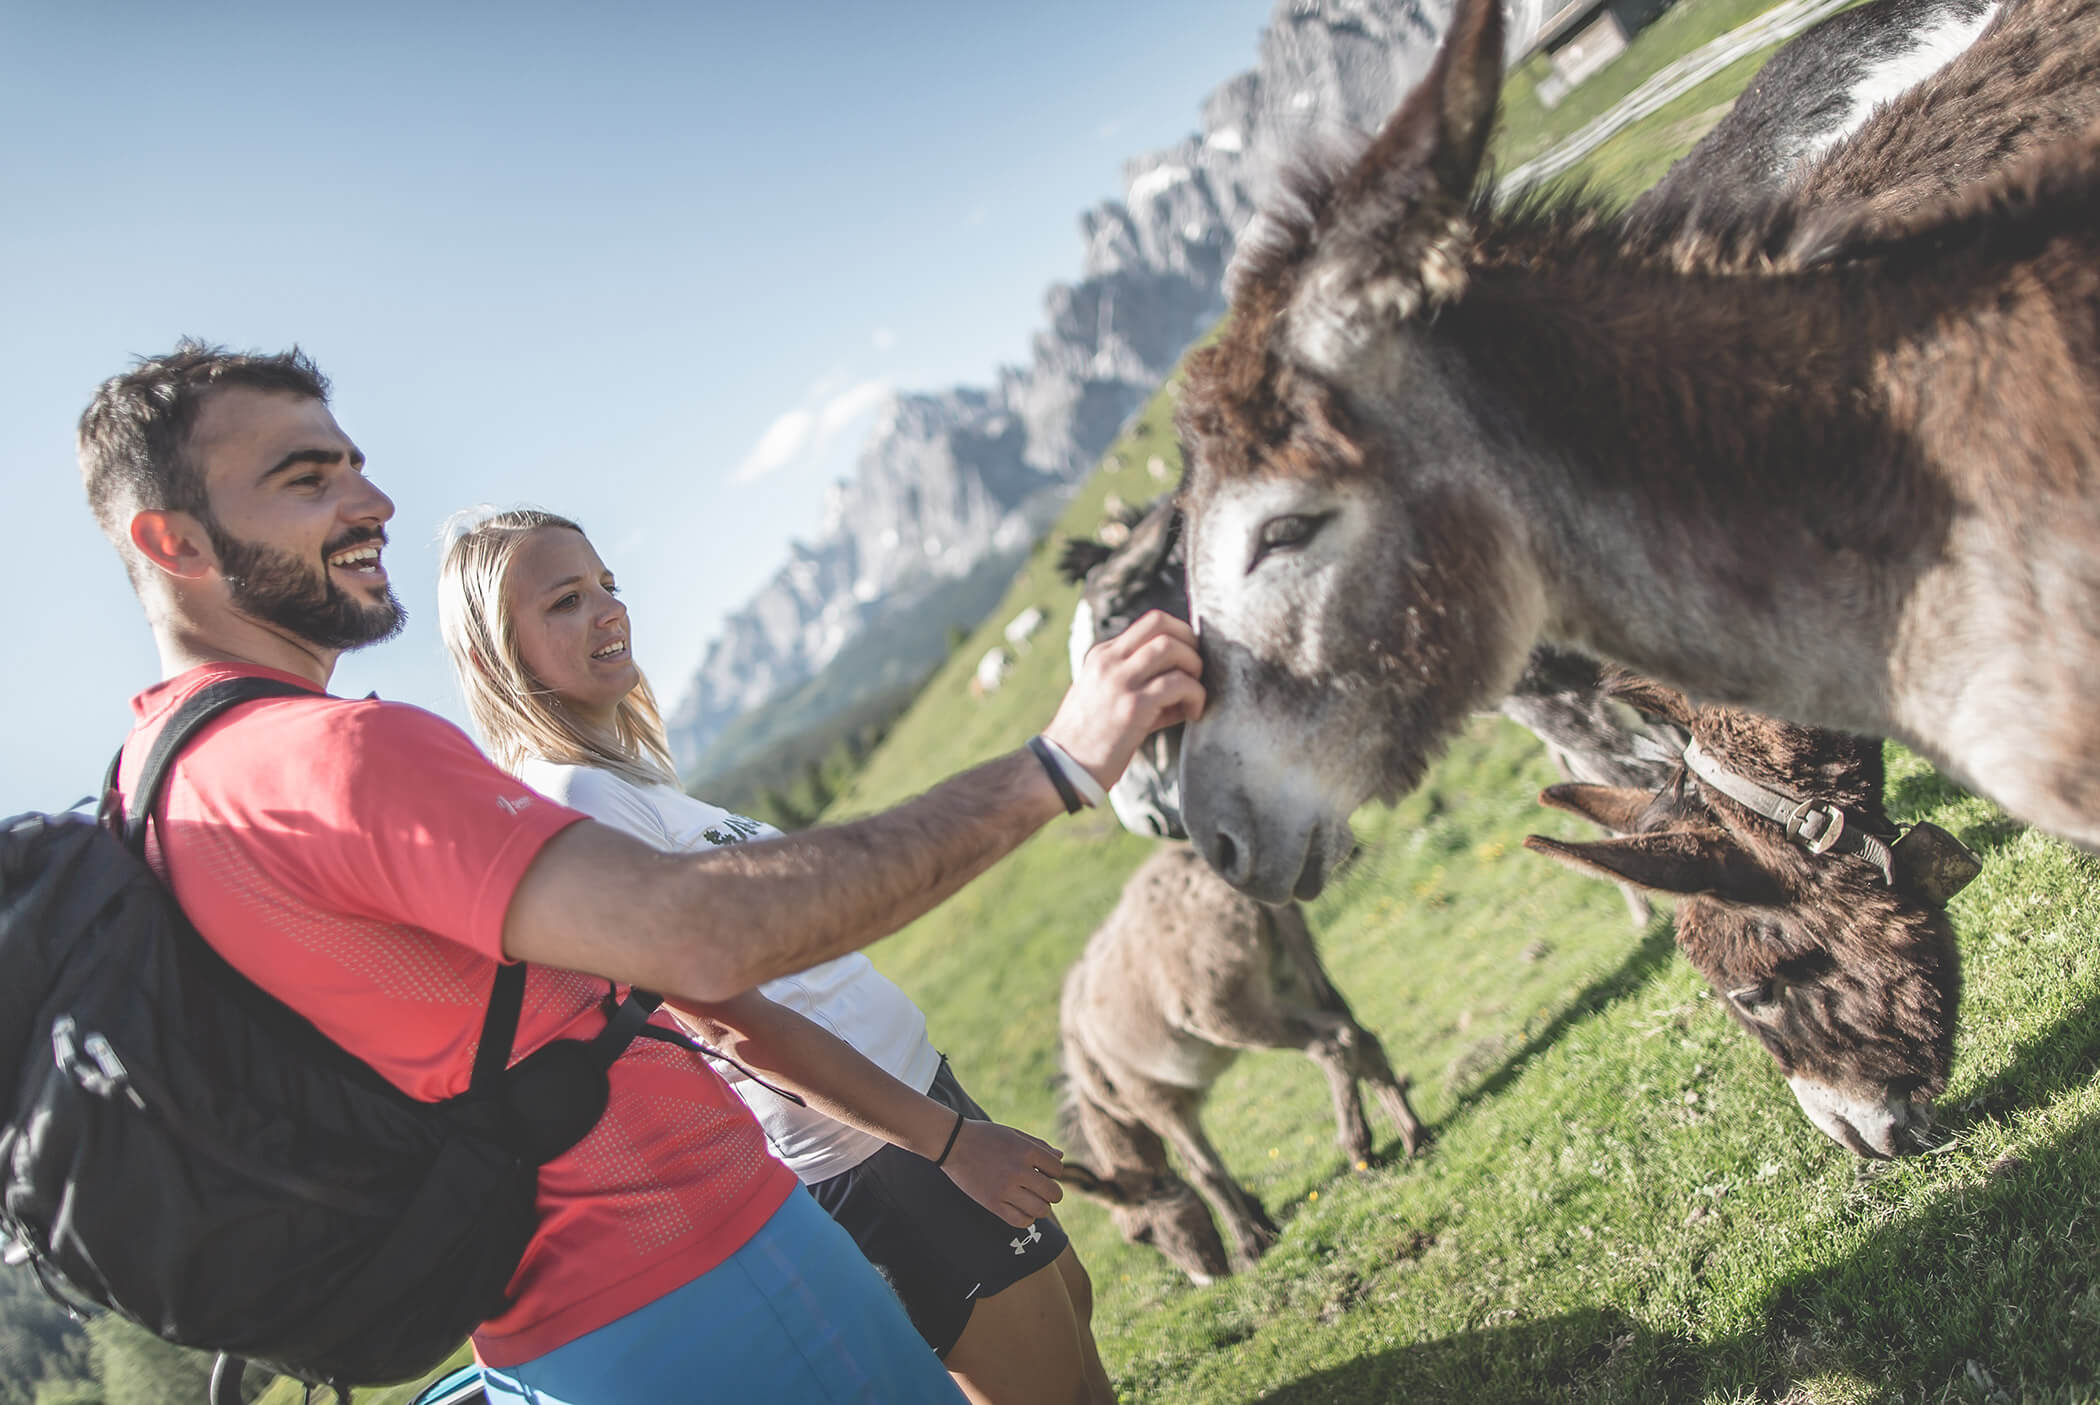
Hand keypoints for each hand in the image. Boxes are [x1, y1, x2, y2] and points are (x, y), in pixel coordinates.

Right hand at [941, 1119, 1066, 1228]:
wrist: (954, 1143)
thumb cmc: (986, 1137)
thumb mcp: (1014, 1134)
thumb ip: (1039, 1146)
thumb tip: (1060, 1158)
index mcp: (1026, 1150)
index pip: (1058, 1169)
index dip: (1055, 1172)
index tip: (1044, 1171)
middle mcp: (1018, 1170)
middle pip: (1053, 1193)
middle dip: (1052, 1193)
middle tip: (1041, 1189)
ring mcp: (1005, 1189)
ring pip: (1040, 1210)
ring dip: (1041, 1207)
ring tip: (1033, 1200)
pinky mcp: (992, 1203)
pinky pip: (1020, 1221)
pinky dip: (1027, 1219)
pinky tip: (1021, 1209)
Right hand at [1043, 610, 1203, 792]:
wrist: (1061, 769)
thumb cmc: (1089, 740)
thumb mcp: (1107, 698)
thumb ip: (1141, 684)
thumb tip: (1188, 686)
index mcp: (1103, 655)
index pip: (1150, 623)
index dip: (1179, 634)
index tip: (1190, 659)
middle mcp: (1109, 661)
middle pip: (1161, 622)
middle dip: (1190, 642)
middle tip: (1198, 671)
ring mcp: (1119, 681)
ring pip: (1171, 647)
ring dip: (1195, 666)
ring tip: (1195, 694)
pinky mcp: (1132, 706)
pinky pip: (1178, 684)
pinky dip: (1196, 695)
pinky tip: (1193, 713)